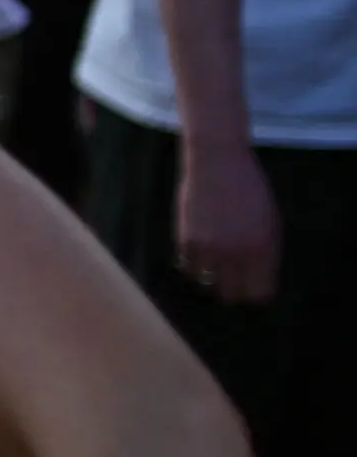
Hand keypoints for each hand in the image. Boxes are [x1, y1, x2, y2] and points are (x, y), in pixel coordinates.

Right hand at [177, 139, 283, 306]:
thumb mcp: (269, 219)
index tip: (252, 288)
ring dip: (210, 276)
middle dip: (232, 289)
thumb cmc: (249, 188)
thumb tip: (258, 278)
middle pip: (231, 295)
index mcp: (263, 249)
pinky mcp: (186, 240)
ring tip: (212, 262)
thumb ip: (266, 251)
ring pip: (206, 283)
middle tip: (231, 279)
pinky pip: (187, 267)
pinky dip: (192, 262)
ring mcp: (209, 248)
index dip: (256, 293)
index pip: (259, 292)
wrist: (217, 161)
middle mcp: (237, 253)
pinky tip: (197, 249)